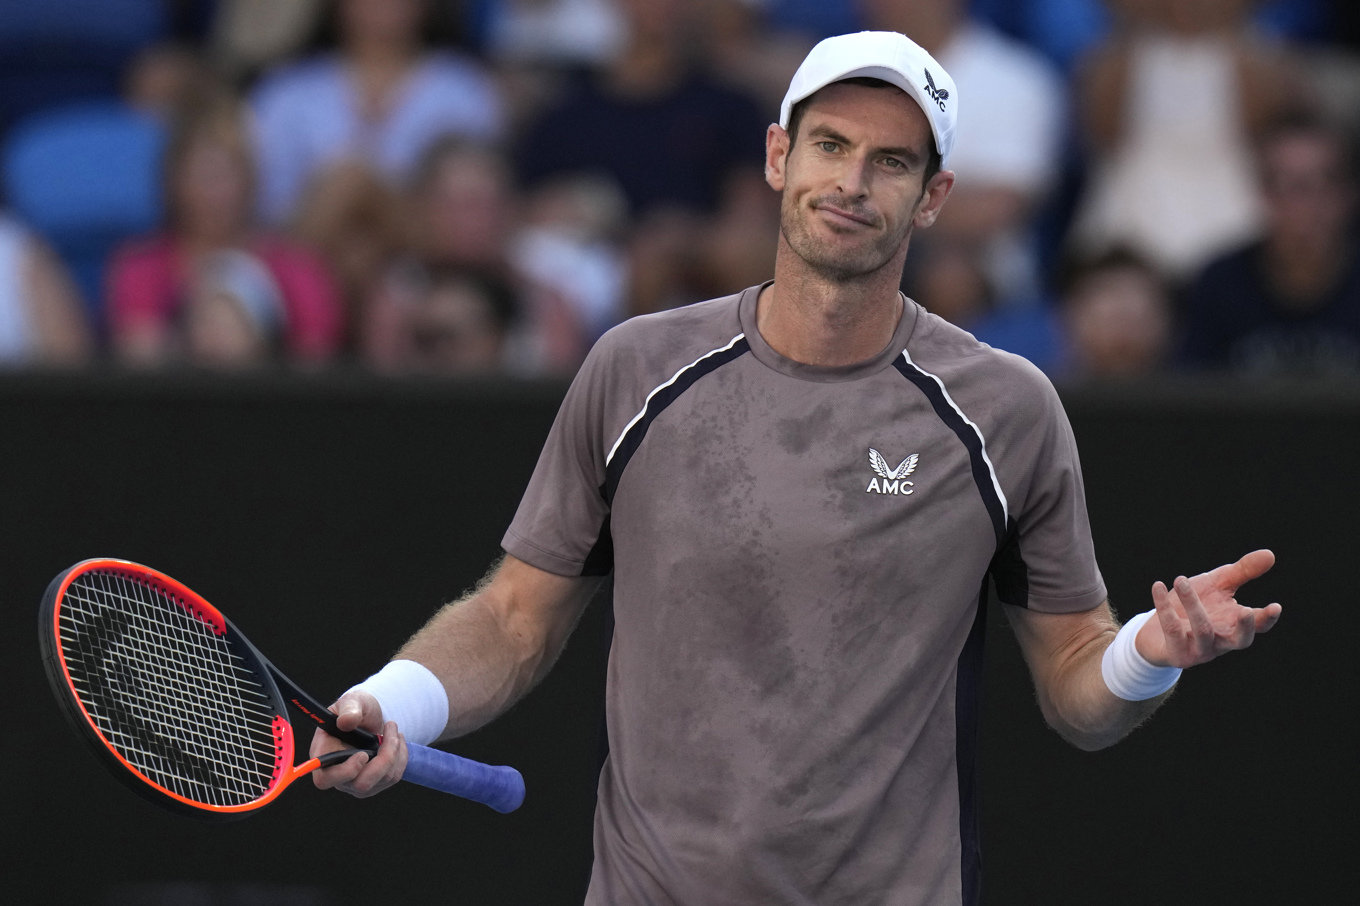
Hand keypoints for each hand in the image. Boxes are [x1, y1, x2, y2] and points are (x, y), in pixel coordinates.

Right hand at [309, 690, 408, 797]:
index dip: (345, 772)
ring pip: (382, 779)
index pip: (325, 779)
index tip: (363, 754)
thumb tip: (345, 721)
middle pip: (361, 784)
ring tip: (393, 730)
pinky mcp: (374, 783)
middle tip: (390, 731)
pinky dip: (401, 756)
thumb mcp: (351, 701)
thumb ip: (348, 709)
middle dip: (383, 758)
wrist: (369, 717)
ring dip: (395, 751)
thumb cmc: (355, 709)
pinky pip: (393, 776)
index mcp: (323, 755)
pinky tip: (396, 741)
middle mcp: (337, 775)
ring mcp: (356, 782)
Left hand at [1136, 549, 1282, 668]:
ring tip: (1180, 579)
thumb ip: (1242, 572)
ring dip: (1192, 603)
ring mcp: (1200, 651)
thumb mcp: (1216, 585)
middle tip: (1246, 611)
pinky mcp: (1177, 655)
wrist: (1155, 631)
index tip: (1275, 606)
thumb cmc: (1191, 606)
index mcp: (1234, 624)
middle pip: (1241, 641)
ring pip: (1203, 629)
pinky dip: (1165, 607)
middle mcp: (1222, 641)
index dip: (1267, 618)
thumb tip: (1270, 554)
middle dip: (1245, 628)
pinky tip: (1158, 586)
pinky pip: (1172, 630)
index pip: (1258, 625)